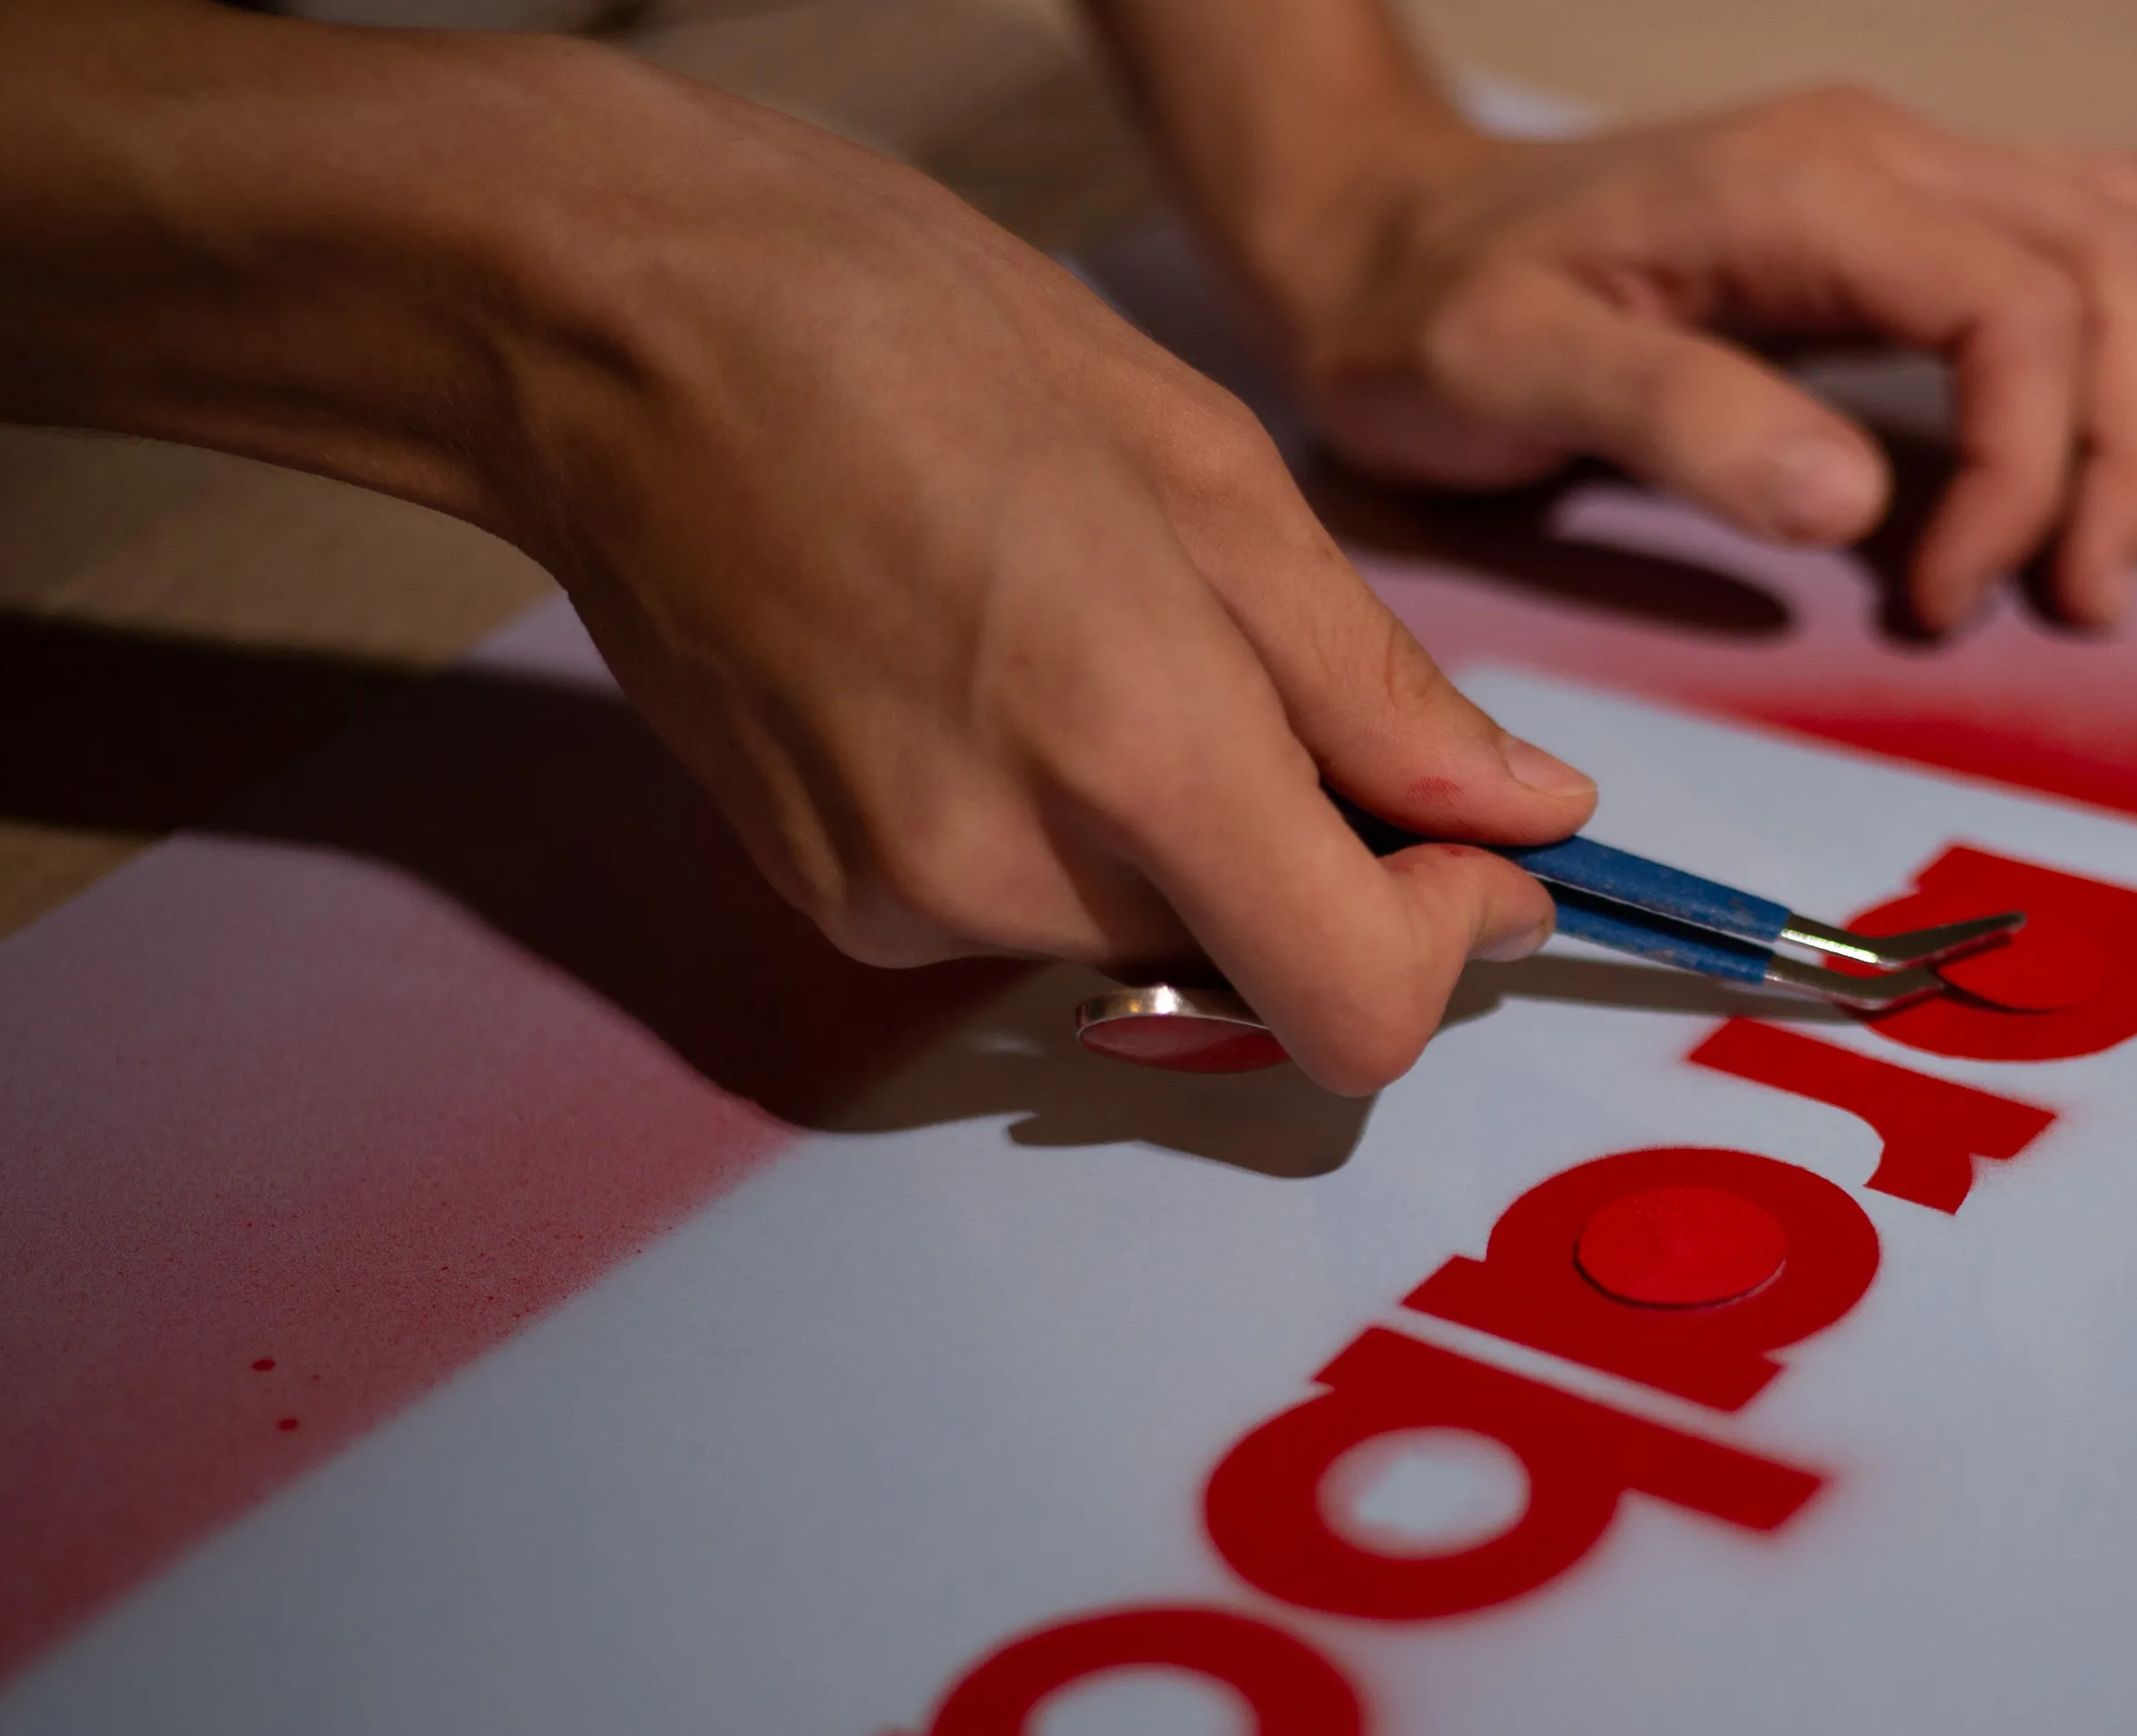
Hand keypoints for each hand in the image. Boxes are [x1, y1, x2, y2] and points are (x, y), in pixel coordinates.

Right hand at [494, 57, 1593, 1092]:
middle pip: (1259, 973)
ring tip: (1097, 636)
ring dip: (1182, 838)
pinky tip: (996, 672)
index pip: (1356, 1007)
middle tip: (1271, 686)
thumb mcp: (1207, 468)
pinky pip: (1022, 912)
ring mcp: (899, 903)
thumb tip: (1525, 815)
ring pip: (1145, 939)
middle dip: (1315, 864)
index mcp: (1134, 746)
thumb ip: (1376, 687)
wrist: (610, 328)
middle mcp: (1008, 870)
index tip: (1473, 853)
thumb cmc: (900, 334)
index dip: (1444, 944)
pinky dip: (1064, 830)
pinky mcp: (829, 901)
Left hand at [1257, 87, 2136, 634]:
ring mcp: (1897, 174)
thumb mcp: (1516, 375)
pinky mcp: (1895, 220)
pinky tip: (2109, 465)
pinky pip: (2077, 250)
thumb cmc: (1432, 317)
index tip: (1945, 608)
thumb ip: (1683, 425)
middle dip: (2126, 447)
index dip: (2028, 470)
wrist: (1379, 238)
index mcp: (1803, 188)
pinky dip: (2126, 357)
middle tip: (2080, 602)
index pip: (2017, 310)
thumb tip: (1855, 503)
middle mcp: (1878, 153)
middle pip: (2107, 266)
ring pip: (2121, 241)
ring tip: (2132, 546)